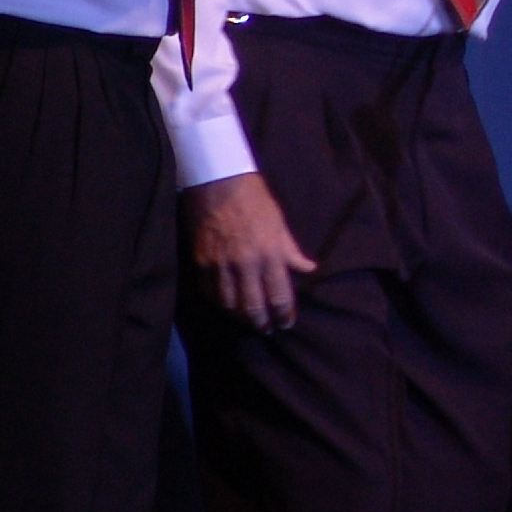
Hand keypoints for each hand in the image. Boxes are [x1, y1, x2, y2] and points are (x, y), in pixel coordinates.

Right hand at [182, 172, 316, 330]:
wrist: (218, 183)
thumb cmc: (255, 200)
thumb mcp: (280, 224)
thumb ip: (291, 251)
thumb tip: (310, 268)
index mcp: (269, 254)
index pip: (279, 296)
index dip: (284, 315)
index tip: (286, 323)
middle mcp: (246, 264)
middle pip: (253, 308)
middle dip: (262, 324)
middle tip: (266, 329)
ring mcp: (221, 266)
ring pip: (230, 306)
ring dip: (240, 318)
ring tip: (247, 321)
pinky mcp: (201, 263)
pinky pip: (209, 293)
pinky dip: (219, 304)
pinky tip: (226, 306)